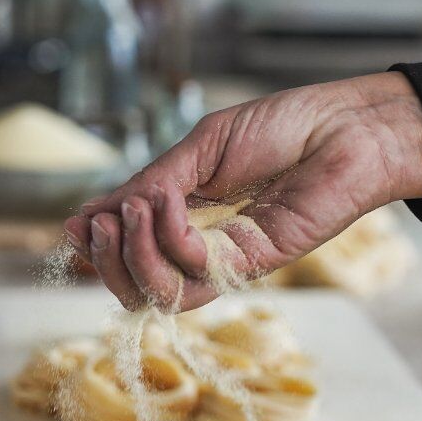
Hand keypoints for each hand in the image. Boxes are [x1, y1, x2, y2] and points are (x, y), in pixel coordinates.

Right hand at [65, 72, 421, 311]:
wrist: (344, 126)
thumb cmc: (284, 127)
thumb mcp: (200, 147)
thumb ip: (150, 185)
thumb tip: (88, 218)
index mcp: (189, 221)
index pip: (129, 260)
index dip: (97, 250)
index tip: (77, 224)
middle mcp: (205, 250)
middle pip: (138, 290)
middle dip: (107, 260)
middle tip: (103, 222)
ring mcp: (229, 261)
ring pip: (161, 294)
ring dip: (133, 253)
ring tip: (135, 210)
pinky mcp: (255, 264)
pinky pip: (196, 275)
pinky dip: (170, 242)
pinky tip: (171, 204)